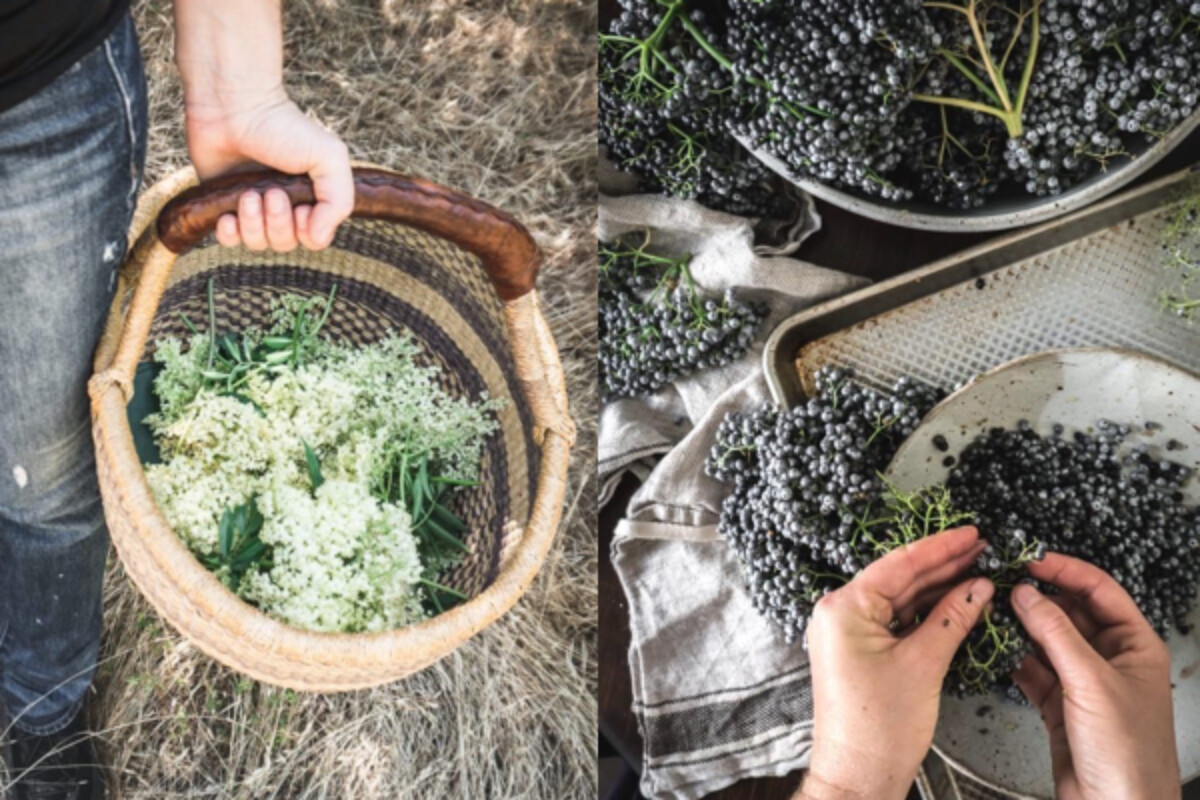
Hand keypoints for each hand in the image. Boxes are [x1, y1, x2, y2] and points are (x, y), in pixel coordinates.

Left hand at [175, 0, 352, 251]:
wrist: (235, 107)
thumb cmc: (285, 127)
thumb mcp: (329, 158)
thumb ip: (338, 201)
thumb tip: (318, 237)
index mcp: (310, 197)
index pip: (314, 239)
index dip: (308, 231)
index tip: (302, 207)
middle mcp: (283, 206)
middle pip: (285, 243)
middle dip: (278, 222)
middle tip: (272, 192)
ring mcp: (252, 207)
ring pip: (257, 243)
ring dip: (253, 224)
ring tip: (248, 194)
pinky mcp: (223, 204)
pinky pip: (229, 240)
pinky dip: (229, 233)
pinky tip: (228, 215)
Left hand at [798, 527, 991, 799]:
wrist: (859, 774)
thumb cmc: (882, 724)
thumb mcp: (923, 663)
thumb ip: (952, 618)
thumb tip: (979, 585)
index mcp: (843, 607)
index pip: (899, 565)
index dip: (940, 547)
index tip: (972, 532)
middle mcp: (839, 612)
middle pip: (899, 578)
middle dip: (942, 564)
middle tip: (982, 547)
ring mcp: (847, 632)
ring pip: (899, 599)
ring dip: (937, 586)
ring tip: (977, 568)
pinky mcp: (859, 650)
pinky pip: (895, 620)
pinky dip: (925, 611)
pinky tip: (955, 600)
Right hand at [1011, 554, 1179, 799]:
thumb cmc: (1127, 752)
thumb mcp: (1091, 683)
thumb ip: (1056, 634)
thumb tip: (1026, 593)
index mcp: (1134, 645)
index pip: (1100, 591)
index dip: (1066, 571)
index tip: (1030, 558)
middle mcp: (1110, 659)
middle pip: (1071, 612)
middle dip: (1038, 597)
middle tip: (1003, 581)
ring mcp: (1084, 682)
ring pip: (1048, 640)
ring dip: (1022, 626)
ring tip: (992, 609)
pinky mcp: (1060, 705)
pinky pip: (1034, 670)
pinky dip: (1014, 658)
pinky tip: (995, 647)